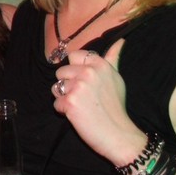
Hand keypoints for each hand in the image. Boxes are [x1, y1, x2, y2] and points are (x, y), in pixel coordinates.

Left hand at [51, 41, 143, 166]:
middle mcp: (89, 72)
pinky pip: (56, 102)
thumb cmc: (115, 106)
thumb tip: (120, 40)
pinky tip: (78, 115)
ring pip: (56, 87)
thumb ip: (112, 58)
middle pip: (61, 71)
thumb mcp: (117, 78)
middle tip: (83, 97)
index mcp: (100, 64)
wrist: (118, 134)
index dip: (75, 69)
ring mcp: (79, 87)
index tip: (83, 80)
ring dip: (64, 97)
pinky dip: (63, 110)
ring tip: (81, 106)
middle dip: (67, 84)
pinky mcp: (70, 102)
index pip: (74, 55)